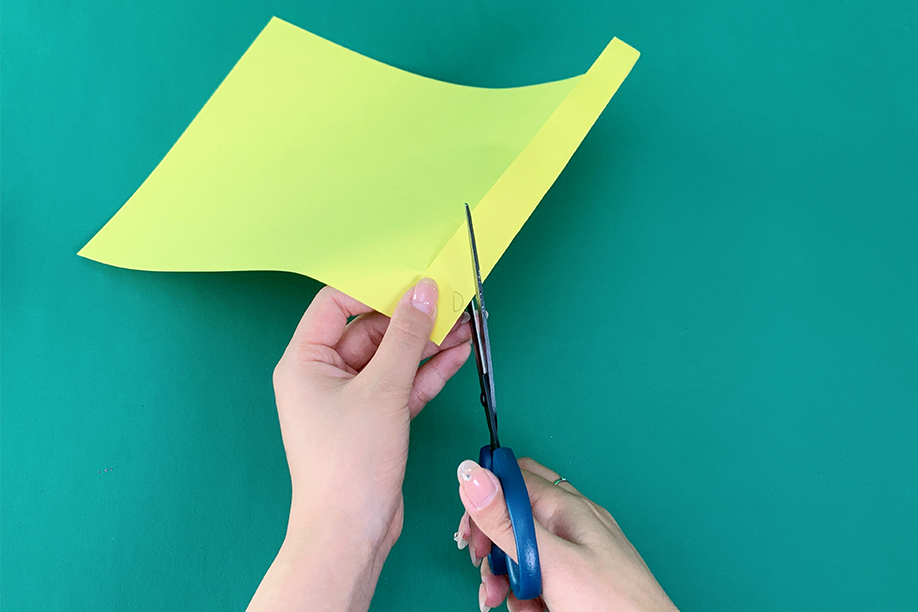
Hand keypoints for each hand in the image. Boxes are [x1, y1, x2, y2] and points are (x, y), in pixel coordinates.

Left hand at [248, 279, 470, 611]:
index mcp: (305, 361)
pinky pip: (402, 383)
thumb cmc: (349, 461)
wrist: (351, 532)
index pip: (335, 304)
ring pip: (391, 358)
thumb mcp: (381, 389)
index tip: (411, 280)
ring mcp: (351, 398)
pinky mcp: (375, 419)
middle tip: (450, 301)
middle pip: (369, 329)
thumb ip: (406, 336)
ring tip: (465, 323)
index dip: (372, 288)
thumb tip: (425, 290)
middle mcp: (324, 375)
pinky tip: (457, 353)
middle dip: (410, 318)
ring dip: (426, 343)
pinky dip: (428, 370)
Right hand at [455, 457, 677, 611]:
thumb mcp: (548, 561)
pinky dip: (528, 595)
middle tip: (487, 570)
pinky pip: (540, 578)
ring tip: (511, 604)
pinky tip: (533, 611)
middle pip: (515, 517)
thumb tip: (472, 474)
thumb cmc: (613, 605)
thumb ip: (506, 520)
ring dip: (508, 579)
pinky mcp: (577, 581)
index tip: (470, 530)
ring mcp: (576, 553)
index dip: (485, 500)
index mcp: (567, 507)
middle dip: (494, 546)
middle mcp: (572, 524)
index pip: (513, 478)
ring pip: (524, 552)